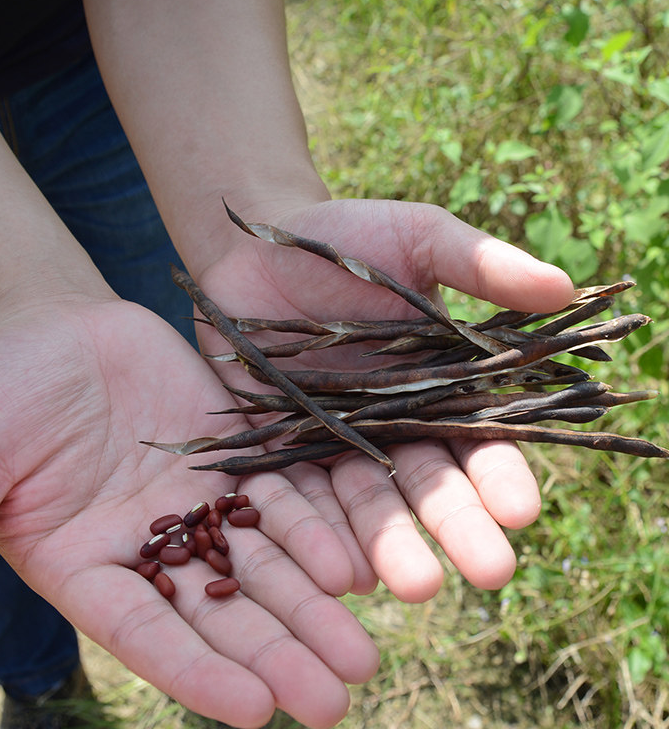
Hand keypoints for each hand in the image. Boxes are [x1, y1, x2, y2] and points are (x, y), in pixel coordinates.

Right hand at [0, 298, 379, 728]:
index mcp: (86, 567)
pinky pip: (278, 494)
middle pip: (222, 611)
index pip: (149, 633)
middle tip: (338, 697)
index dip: (199, 671)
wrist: (49, 325)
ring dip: (312, 605)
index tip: (257, 710)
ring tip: (362, 651)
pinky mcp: (229, 452)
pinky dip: (313, 528)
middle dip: (279, 652)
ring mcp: (195, 500)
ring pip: (262, 562)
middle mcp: (150, 547)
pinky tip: (352, 561)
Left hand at [195, 198, 575, 599]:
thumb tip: (567, 287)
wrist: (256, 246)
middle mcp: (393, 424)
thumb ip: (481, 263)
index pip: (479, 437)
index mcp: (439, 383)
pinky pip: (298, 495)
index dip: (501, 473)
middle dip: (459, 527)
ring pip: (368, 503)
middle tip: (489, 573)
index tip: (521, 507)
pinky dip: (316, 529)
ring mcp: (336, 441)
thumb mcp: (417, 237)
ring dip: (391, 545)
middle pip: (430, 484)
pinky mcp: (279, 448)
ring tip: (413, 586)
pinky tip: (337, 569)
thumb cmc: (345, 236)